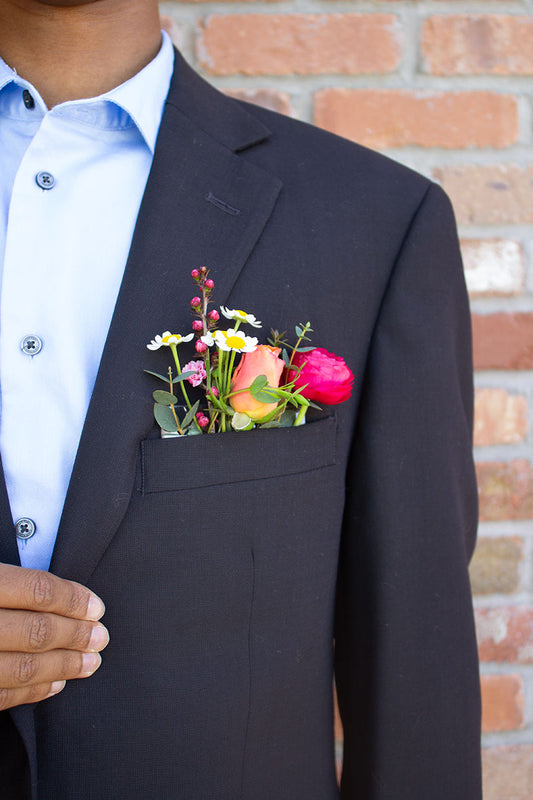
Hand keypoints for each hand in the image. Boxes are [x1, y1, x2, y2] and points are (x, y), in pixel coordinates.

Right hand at [0, 563, 108, 709]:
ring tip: (90, 662)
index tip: (97, 609)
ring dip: (64, 666)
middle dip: (76, 636)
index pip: (38, 591)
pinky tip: (57, 683)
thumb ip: (15, 578)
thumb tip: (63, 591)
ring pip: (23, 668)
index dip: (74, 600)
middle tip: (101, 638)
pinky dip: (34, 691)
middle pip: (37, 631)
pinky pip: (3, 694)